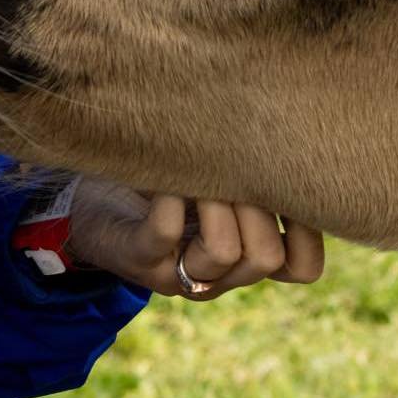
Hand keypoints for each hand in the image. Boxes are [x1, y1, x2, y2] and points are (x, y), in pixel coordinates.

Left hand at [65, 178, 324, 299]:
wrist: (88, 203)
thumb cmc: (160, 182)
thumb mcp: (213, 178)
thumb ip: (250, 170)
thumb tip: (291, 124)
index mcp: (244, 255)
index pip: (302, 268)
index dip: (309, 229)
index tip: (288, 178)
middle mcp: (217, 274)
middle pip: (266, 257)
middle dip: (255, 203)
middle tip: (231, 165)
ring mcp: (177, 270)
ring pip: (224, 252)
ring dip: (215, 201)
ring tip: (198, 171)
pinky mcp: (136, 256)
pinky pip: (165, 233)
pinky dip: (170, 198)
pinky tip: (167, 175)